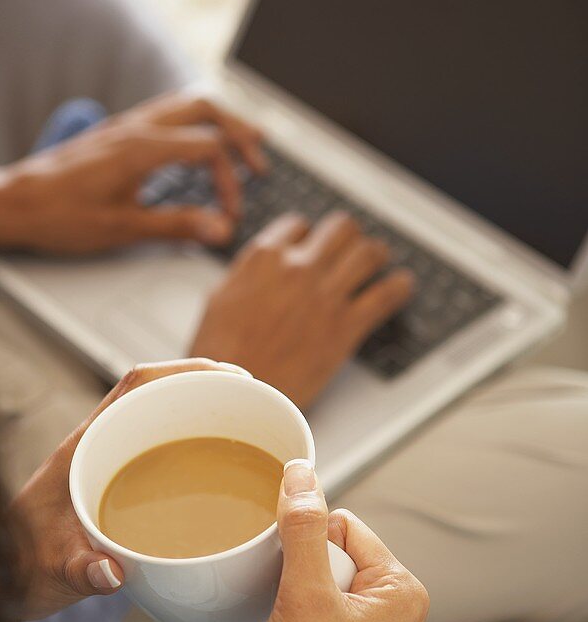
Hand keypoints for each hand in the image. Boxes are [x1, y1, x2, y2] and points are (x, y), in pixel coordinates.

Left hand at [0, 93, 264, 253]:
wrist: (14, 203)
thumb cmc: (60, 216)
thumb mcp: (124, 229)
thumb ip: (177, 225)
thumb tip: (220, 229)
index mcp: (143, 147)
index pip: (209, 147)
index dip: (231, 180)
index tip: (230, 213)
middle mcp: (136, 127)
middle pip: (205, 109)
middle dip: (239, 132)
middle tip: (259, 161)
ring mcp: (124, 126)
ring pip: (185, 106)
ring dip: (217, 123)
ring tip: (240, 143)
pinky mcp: (115, 133)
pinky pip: (165, 115)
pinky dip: (192, 126)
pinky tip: (194, 147)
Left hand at [11, 358, 245, 619]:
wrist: (0, 579)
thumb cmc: (17, 567)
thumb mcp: (48, 572)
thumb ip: (77, 571)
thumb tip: (111, 574)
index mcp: (83, 447)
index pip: (135, 387)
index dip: (184, 372)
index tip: (230, 376)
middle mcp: (99, 446)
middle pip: (159, 397)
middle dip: (209, 391)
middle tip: (259, 403)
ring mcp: (110, 463)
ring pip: (163, 423)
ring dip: (205, 418)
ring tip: (254, 430)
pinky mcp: (119, 485)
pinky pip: (163, 454)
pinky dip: (196, 451)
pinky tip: (225, 474)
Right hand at [191, 212, 413, 406]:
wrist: (237, 396)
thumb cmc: (222, 358)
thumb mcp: (220, 301)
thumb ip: (247, 276)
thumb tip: (259, 269)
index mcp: (264, 259)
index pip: (298, 225)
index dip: (307, 236)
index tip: (312, 246)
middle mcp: (298, 269)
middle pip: (340, 229)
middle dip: (346, 238)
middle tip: (349, 250)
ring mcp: (325, 295)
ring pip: (369, 252)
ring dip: (375, 255)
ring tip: (378, 262)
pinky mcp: (346, 326)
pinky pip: (388, 294)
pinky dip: (400, 288)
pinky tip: (402, 288)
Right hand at [250, 459, 428, 621]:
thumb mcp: (303, 597)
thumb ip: (302, 529)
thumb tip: (302, 472)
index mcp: (401, 589)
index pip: (343, 524)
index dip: (304, 541)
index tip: (285, 576)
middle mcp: (395, 608)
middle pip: (330, 550)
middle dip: (295, 569)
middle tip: (286, 609)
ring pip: (316, 580)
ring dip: (289, 594)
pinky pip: (313, 610)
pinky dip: (290, 617)